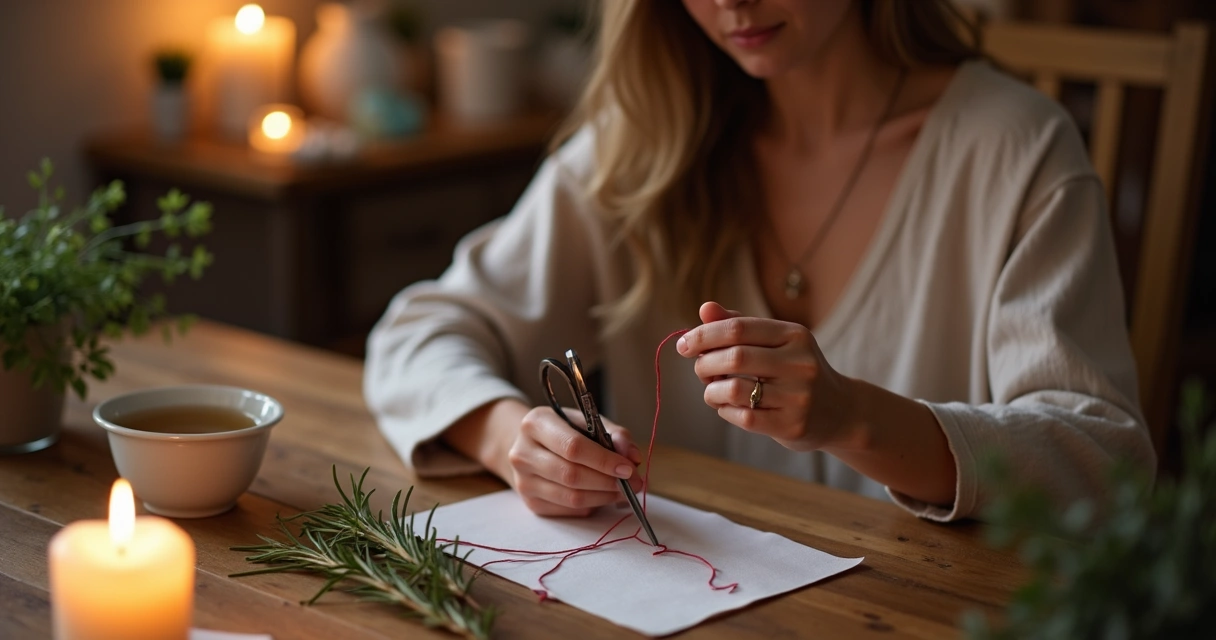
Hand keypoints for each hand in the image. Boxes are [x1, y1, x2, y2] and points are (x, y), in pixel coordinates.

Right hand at [506, 406, 644, 516]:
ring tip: (623, 491)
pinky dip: (592, 505)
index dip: (604, 460)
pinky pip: (569, 510)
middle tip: (634, 483)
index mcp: (536, 424)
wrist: (531, 445)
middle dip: (608, 482)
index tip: (629, 468)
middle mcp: (523, 453)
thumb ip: (614, 435)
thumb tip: (633, 457)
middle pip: (571, 475)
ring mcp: (523, 481)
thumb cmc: (564, 430)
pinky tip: (602, 495)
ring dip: (604, 497)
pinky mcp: (530, 503)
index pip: (572, 447)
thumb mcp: (587, 421)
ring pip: (571, 497)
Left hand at [675, 301, 860, 451]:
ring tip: (714, 390)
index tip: (684, 344)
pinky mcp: (792, 425)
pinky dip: (725, 411)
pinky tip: (728, 407)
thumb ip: (739, 325)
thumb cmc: (795, 372)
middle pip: (734, 357)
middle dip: (704, 364)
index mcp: (794, 335)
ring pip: (734, 389)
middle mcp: (800, 363)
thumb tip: (705, 309)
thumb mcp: (776, 343)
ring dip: (712, 390)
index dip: (703, 335)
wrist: (840, 411)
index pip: (737, 328)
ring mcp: (798, 396)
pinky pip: (743, 417)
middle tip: (700, 370)